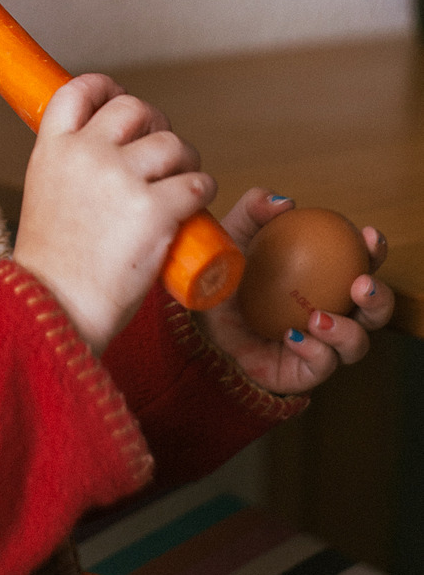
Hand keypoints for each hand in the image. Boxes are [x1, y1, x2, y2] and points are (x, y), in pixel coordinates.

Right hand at [13, 74, 216, 355]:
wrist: (58, 309)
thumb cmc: (54, 266)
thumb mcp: (45, 196)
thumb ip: (70, 168)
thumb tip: (106, 149)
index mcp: (52, 149)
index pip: (79, 90)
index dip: (106, 87)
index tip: (120, 97)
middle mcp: (86, 154)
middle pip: (134, 108)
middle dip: (155, 123)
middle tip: (162, 149)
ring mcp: (122, 178)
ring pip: (173, 144)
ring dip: (186, 159)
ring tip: (183, 181)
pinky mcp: (155, 209)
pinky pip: (196, 183)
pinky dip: (202, 189)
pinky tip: (195, 202)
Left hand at [196, 189, 393, 394]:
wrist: (195, 322)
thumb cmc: (222, 276)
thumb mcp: (233, 234)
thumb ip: (255, 209)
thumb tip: (284, 202)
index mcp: (323, 277)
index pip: (361, 263)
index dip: (374, 250)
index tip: (368, 236)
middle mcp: (330, 311)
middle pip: (374, 309)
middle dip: (379, 298)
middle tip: (361, 285)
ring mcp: (320, 344)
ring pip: (357, 344)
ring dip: (348, 331)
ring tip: (318, 318)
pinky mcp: (302, 372)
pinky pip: (323, 366)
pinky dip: (315, 352)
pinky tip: (292, 336)